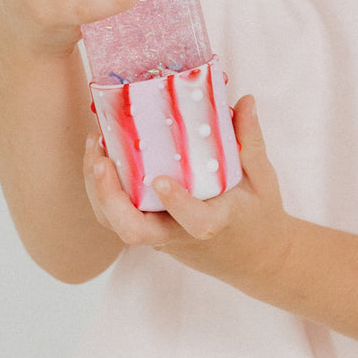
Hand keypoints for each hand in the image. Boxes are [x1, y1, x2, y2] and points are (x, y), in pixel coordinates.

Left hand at [84, 95, 294, 286]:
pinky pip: (119, 217)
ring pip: (118, 225)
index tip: (162, 180)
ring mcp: (162, 236)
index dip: (177, 204)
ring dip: (99, 191)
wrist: (255, 258)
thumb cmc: (259, 214)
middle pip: (135, 232)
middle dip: (111, 199)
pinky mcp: (152, 231)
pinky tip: (102, 156)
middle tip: (102, 160)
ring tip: (95, 146)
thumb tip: (245, 99)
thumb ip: (250, 139)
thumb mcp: (263, 177)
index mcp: (217, 221)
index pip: (196, 222)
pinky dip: (104, 190)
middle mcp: (181, 234)